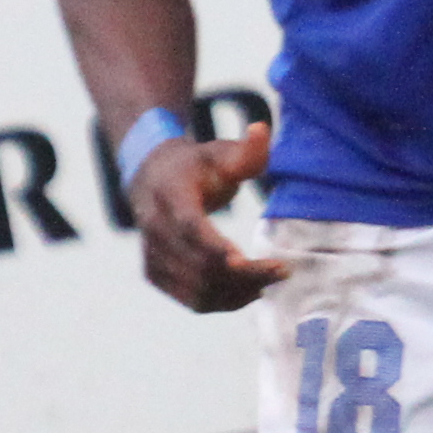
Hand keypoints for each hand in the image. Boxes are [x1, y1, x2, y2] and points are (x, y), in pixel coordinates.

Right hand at [131, 116, 285, 312]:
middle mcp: (154, 229)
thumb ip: (246, 149)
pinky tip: (249, 292)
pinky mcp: (155, 274)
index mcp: (169, 195)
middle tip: (282, 271)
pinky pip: (192, 300)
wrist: (150, 178)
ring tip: (269, 281)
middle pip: (199, 265)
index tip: (247, 261)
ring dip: (237, 292)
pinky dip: (222, 302)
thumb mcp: (220, 152)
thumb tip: (263, 130)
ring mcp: (152, 256)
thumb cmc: (194, 165)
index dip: (214, 247)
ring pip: (197, 290)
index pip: (190, 227)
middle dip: (244, 275)